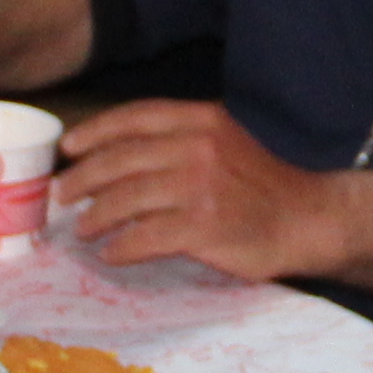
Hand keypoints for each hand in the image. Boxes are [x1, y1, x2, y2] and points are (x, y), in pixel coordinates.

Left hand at [52, 100, 322, 282]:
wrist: (309, 218)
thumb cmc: (265, 183)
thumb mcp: (227, 141)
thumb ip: (182, 139)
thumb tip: (119, 155)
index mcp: (203, 120)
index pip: (136, 117)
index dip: (96, 131)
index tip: (69, 147)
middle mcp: (198, 147)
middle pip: (121, 159)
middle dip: (83, 178)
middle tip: (63, 195)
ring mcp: (201, 187)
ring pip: (127, 199)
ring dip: (96, 215)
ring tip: (83, 228)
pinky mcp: (204, 227)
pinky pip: (145, 238)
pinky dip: (122, 248)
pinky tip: (112, 254)